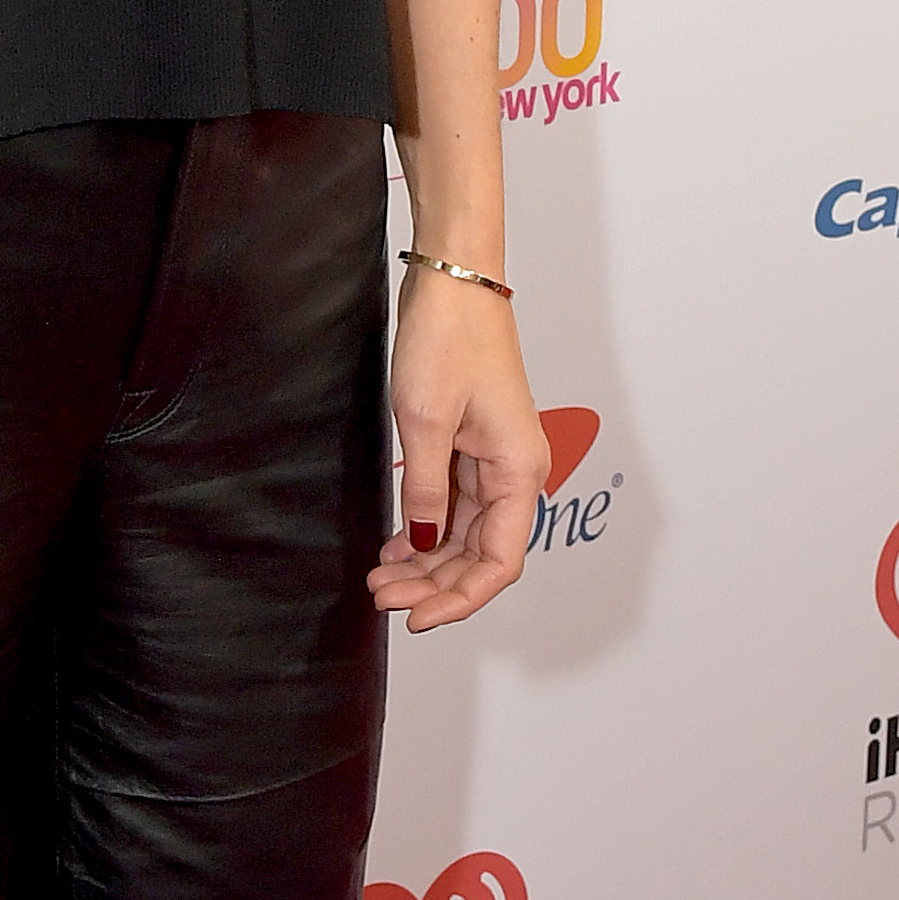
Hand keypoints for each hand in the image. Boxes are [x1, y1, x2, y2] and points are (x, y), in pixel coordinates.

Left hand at [366, 271, 543, 633]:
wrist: (453, 281)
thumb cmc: (449, 338)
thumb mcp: (424, 421)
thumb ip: (425, 490)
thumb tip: (425, 543)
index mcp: (519, 471)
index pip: (498, 562)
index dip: (459, 599)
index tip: (416, 618)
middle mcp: (515, 471)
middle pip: (481, 554)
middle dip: (433, 585)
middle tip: (380, 597)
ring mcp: (494, 460)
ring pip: (465, 534)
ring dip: (426, 562)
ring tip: (379, 579)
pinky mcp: (472, 446)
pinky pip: (453, 504)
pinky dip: (426, 529)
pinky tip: (395, 546)